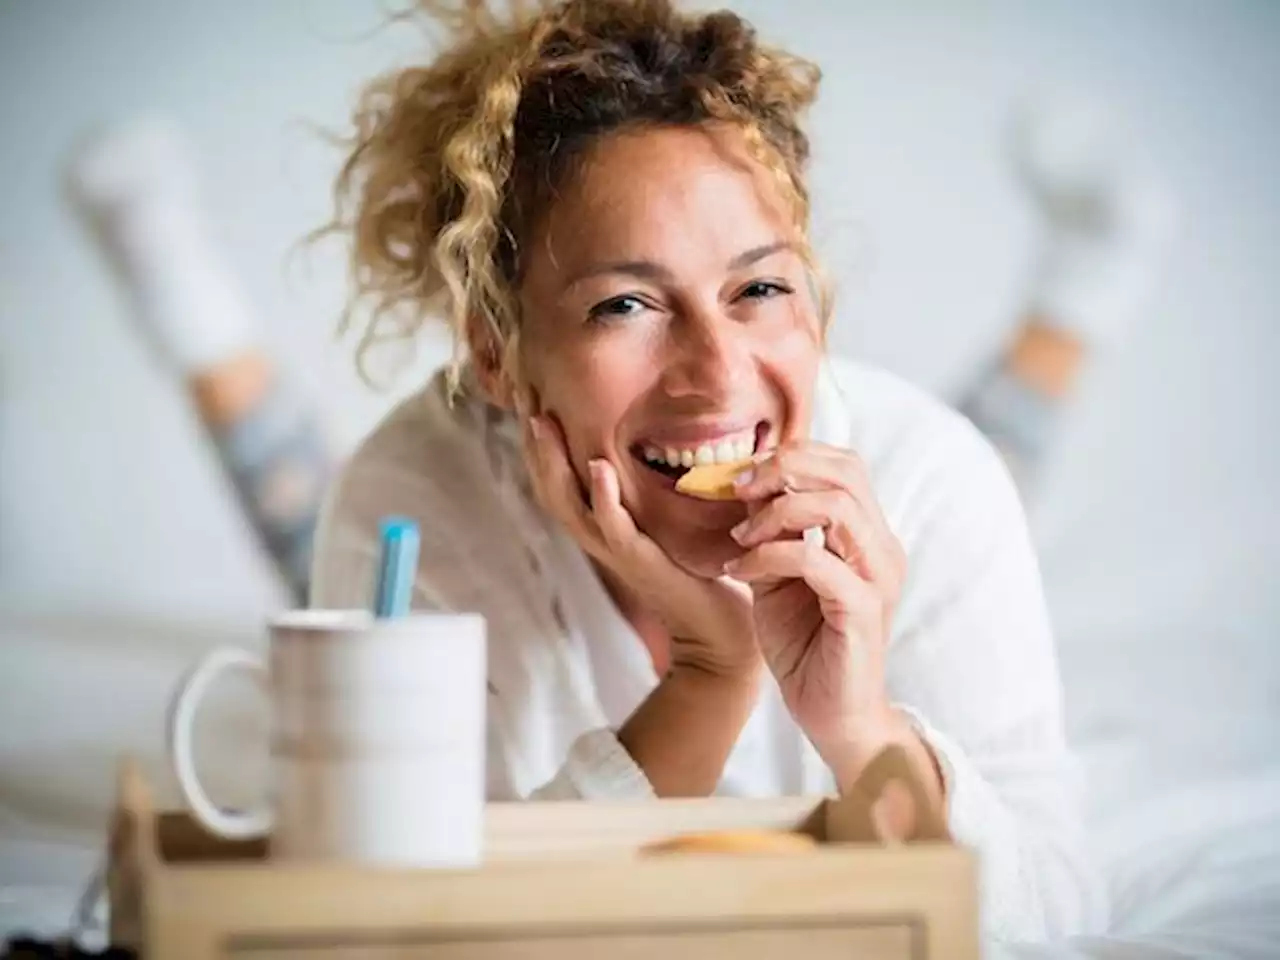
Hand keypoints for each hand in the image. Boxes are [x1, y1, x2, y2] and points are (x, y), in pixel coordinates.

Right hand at [522, 413, 757, 679]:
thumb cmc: (700, 576)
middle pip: (551, 489)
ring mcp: (617, 552)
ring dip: (555, 464)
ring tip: (543, 424)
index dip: (540, 446)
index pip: (558, 482)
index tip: (531, 401)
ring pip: (570, 505)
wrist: (721, 635)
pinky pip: (615, 528)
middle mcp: (601, 539)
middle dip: (535, 447)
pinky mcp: (642, 563)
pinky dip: (603, 498)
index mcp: (603, 527)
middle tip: (524, 402)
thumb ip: (655, 492)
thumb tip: (661, 444)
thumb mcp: (670, 525)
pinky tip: (600, 467)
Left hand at [725, 442, 907, 772]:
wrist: (829, 714)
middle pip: (846, 471)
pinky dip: (769, 556)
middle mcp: (881, 548)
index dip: (791, 455)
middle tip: (736, 489)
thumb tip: (741, 484)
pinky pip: (816, 561)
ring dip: (775, 512)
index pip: (844, 464)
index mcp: (867, 535)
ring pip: (837, 507)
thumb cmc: (804, 644)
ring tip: (740, 538)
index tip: (739, 476)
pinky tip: (740, 572)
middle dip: (783, 469)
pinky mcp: (862, 609)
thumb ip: (770, 530)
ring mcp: (878, 577)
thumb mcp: (777, 574)